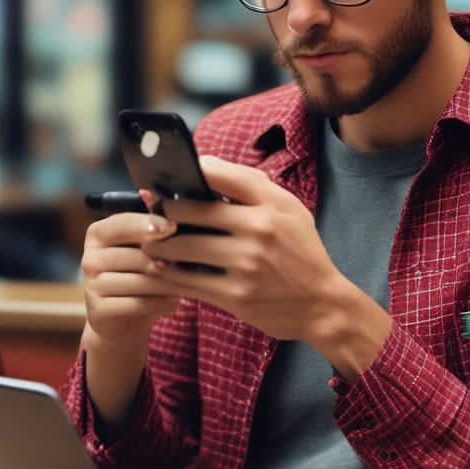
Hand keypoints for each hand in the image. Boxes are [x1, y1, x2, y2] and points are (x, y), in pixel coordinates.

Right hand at [81, 210, 181, 349]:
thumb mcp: (142, 250)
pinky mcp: (99, 311)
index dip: (147, 224)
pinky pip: (139, 304)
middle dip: (167, 262)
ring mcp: (91, 286)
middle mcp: (90, 258)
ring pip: (141, 281)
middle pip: (137, 256)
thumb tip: (173, 224)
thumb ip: (152, 234)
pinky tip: (173, 301)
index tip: (171, 227)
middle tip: (187, 266)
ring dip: (169, 284)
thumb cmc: (138, 275)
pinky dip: (162, 302)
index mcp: (98, 235)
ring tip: (184, 284)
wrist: (121, 319)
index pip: (121, 224)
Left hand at [151, 157, 391, 378]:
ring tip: (150, 245)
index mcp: (272, 203)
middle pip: (192, 210)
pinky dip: (169, 274)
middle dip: (163, 212)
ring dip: (159, 246)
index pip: (219, 174)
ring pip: (183, 246)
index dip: (185, 173)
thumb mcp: (289, 210)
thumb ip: (251, 185)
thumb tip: (205, 164)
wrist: (321, 304)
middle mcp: (260, 229)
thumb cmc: (300, 252)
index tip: (165, 180)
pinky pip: (188, 281)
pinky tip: (163, 270)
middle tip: (148, 214)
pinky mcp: (236, 295)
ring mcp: (247, 264)